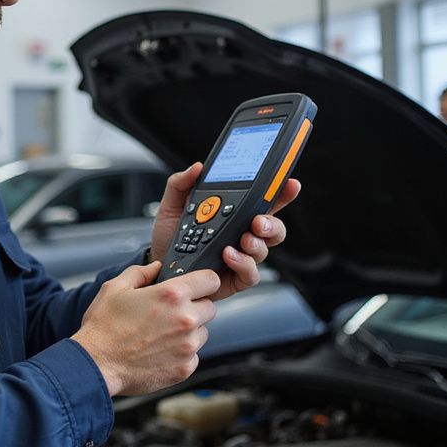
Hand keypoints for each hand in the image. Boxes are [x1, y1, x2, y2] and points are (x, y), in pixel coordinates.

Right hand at [73, 262, 219, 396]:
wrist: (97, 364)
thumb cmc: (103, 327)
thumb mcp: (115, 288)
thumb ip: (140, 273)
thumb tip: (156, 267)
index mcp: (171, 295)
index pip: (211, 280)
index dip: (204, 281)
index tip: (197, 286)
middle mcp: (185, 319)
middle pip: (209, 308)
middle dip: (194, 307)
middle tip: (169, 313)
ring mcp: (187, 346)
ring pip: (202, 333)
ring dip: (189, 332)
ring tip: (160, 335)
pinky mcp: (185, 368)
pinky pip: (193, 355)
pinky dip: (181, 353)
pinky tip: (159, 351)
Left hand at [150, 162, 301, 302]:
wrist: (156, 266)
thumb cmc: (169, 237)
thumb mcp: (171, 206)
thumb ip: (181, 184)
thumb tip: (197, 168)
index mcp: (234, 215)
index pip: (263, 202)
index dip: (281, 193)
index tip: (290, 183)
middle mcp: (242, 235)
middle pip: (273, 228)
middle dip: (272, 223)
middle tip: (258, 221)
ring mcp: (241, 257)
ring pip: (264, 250)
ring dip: (257, 243)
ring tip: (242, 239)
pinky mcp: (235, 278)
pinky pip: (251, 274)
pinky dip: (243, 264)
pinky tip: (229, 255)